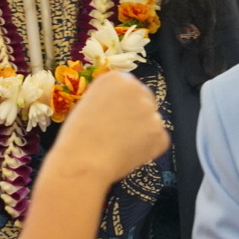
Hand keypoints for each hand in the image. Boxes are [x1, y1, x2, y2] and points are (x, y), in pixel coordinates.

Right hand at [48, 71, 168, 184]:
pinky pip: (158, 140)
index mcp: (117, 78)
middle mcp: (138, 89)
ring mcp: (152, 112)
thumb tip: (118, 107)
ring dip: (142, 131)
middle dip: (136, 114)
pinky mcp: (161, 134)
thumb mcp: (88, 103)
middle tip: (120, 131)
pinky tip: (129, 154)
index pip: (128, 86)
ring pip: (151, 121)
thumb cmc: (77, 134)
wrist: (84, 160)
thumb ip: (108, 99)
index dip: (121, 103)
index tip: (112, 115)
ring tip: (120, 146)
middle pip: (144, 99)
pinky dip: (148, 149)